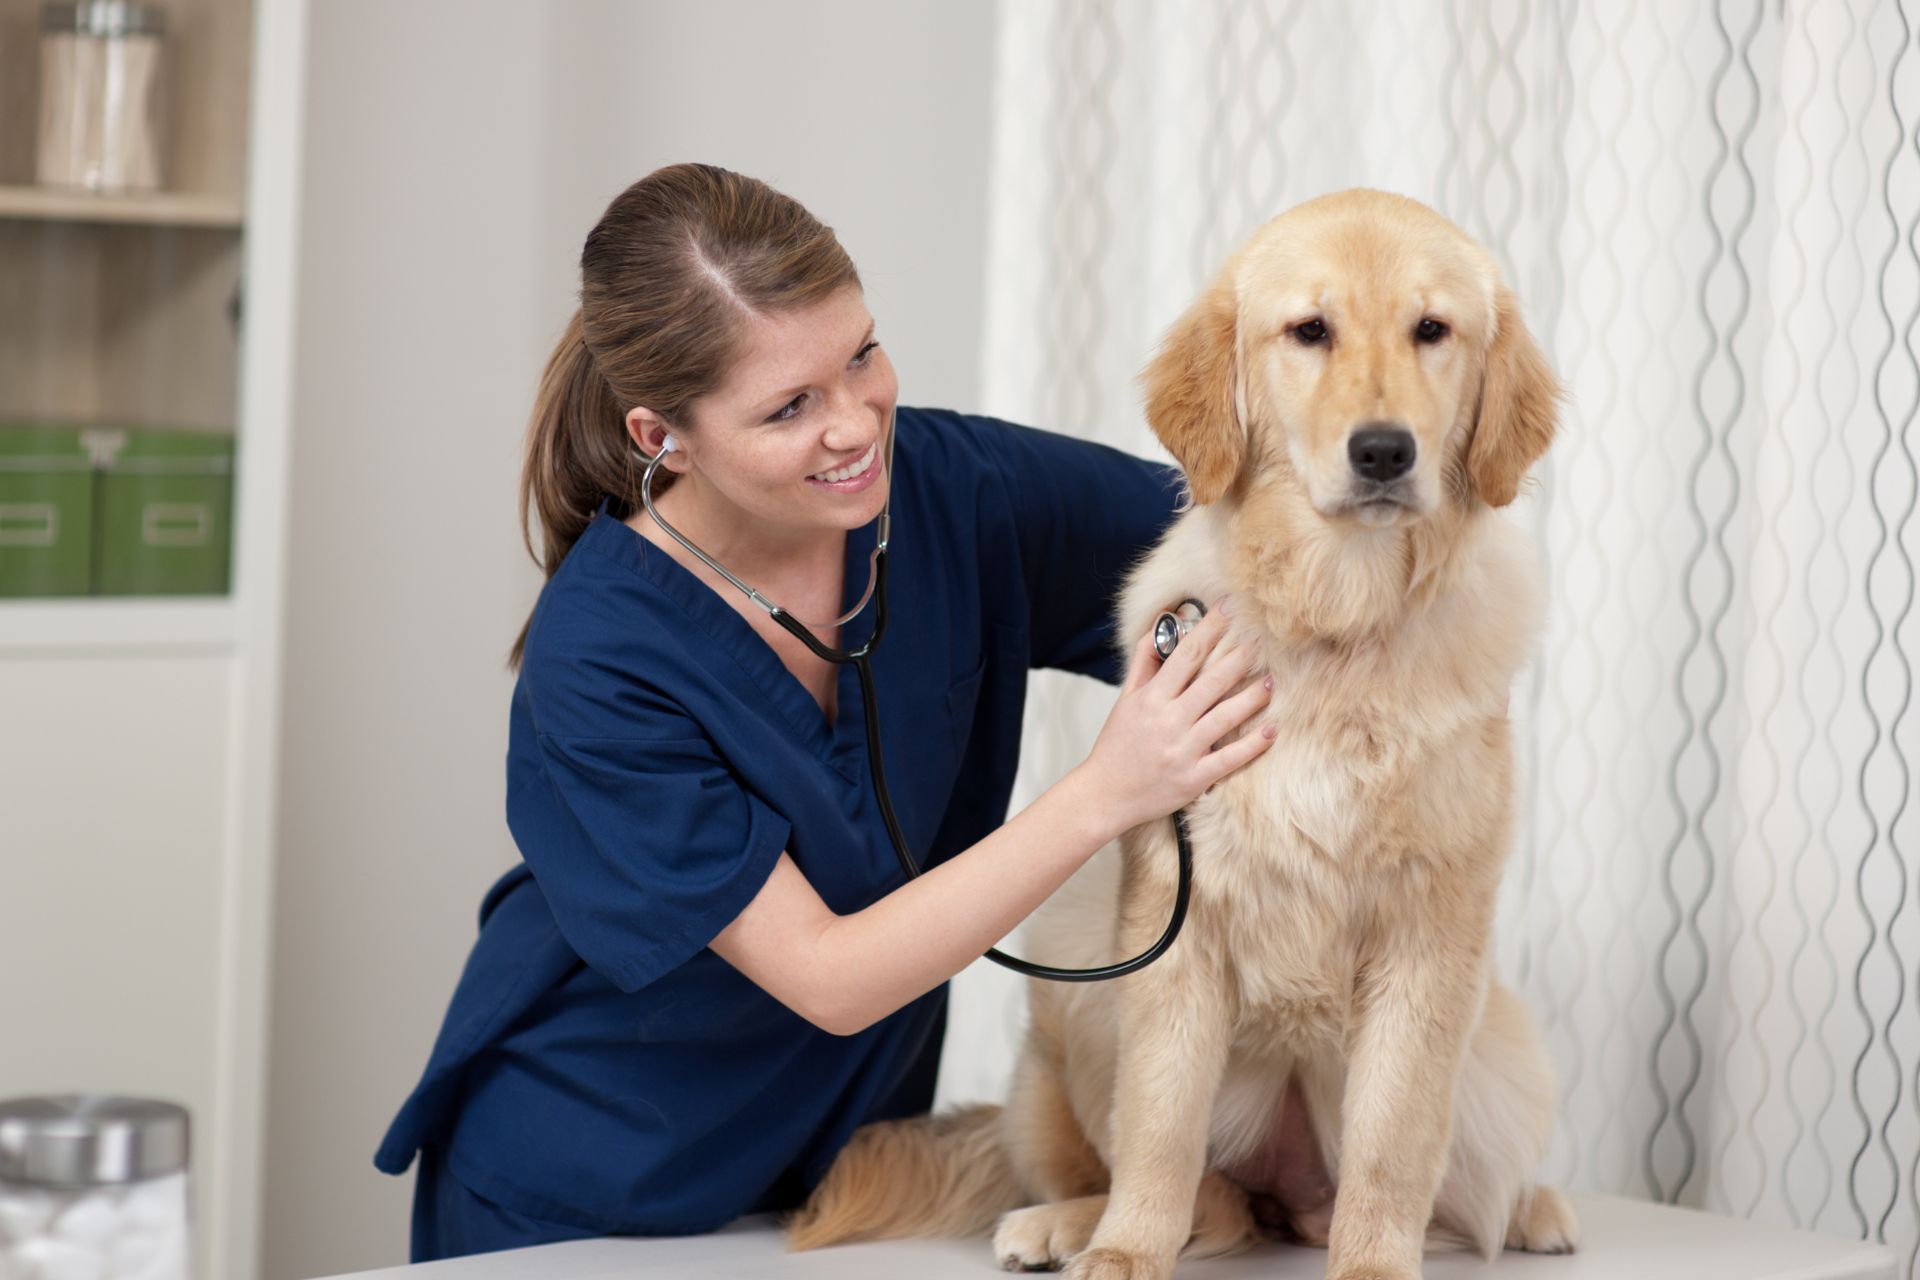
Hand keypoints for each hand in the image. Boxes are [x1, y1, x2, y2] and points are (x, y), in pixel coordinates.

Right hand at [1073, 598, 1274, 834]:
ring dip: (1253, 697)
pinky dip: (1253, 745)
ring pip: (1226, 717)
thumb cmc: (1116, 745)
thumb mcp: (1125, 699)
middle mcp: (1168, 721)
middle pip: (1212, 681)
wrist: (1105, 794)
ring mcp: (1183, 750)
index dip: (1211, 628)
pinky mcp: (1195, 778)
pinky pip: (1230, 759)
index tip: (1230, 609)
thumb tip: (1162, 627)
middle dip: (1240, 658)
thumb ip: (1145, 662)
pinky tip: (1271, 730)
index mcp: (1152, 698)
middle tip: (1263, 640)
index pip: (1187, 654)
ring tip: (1271, 681)